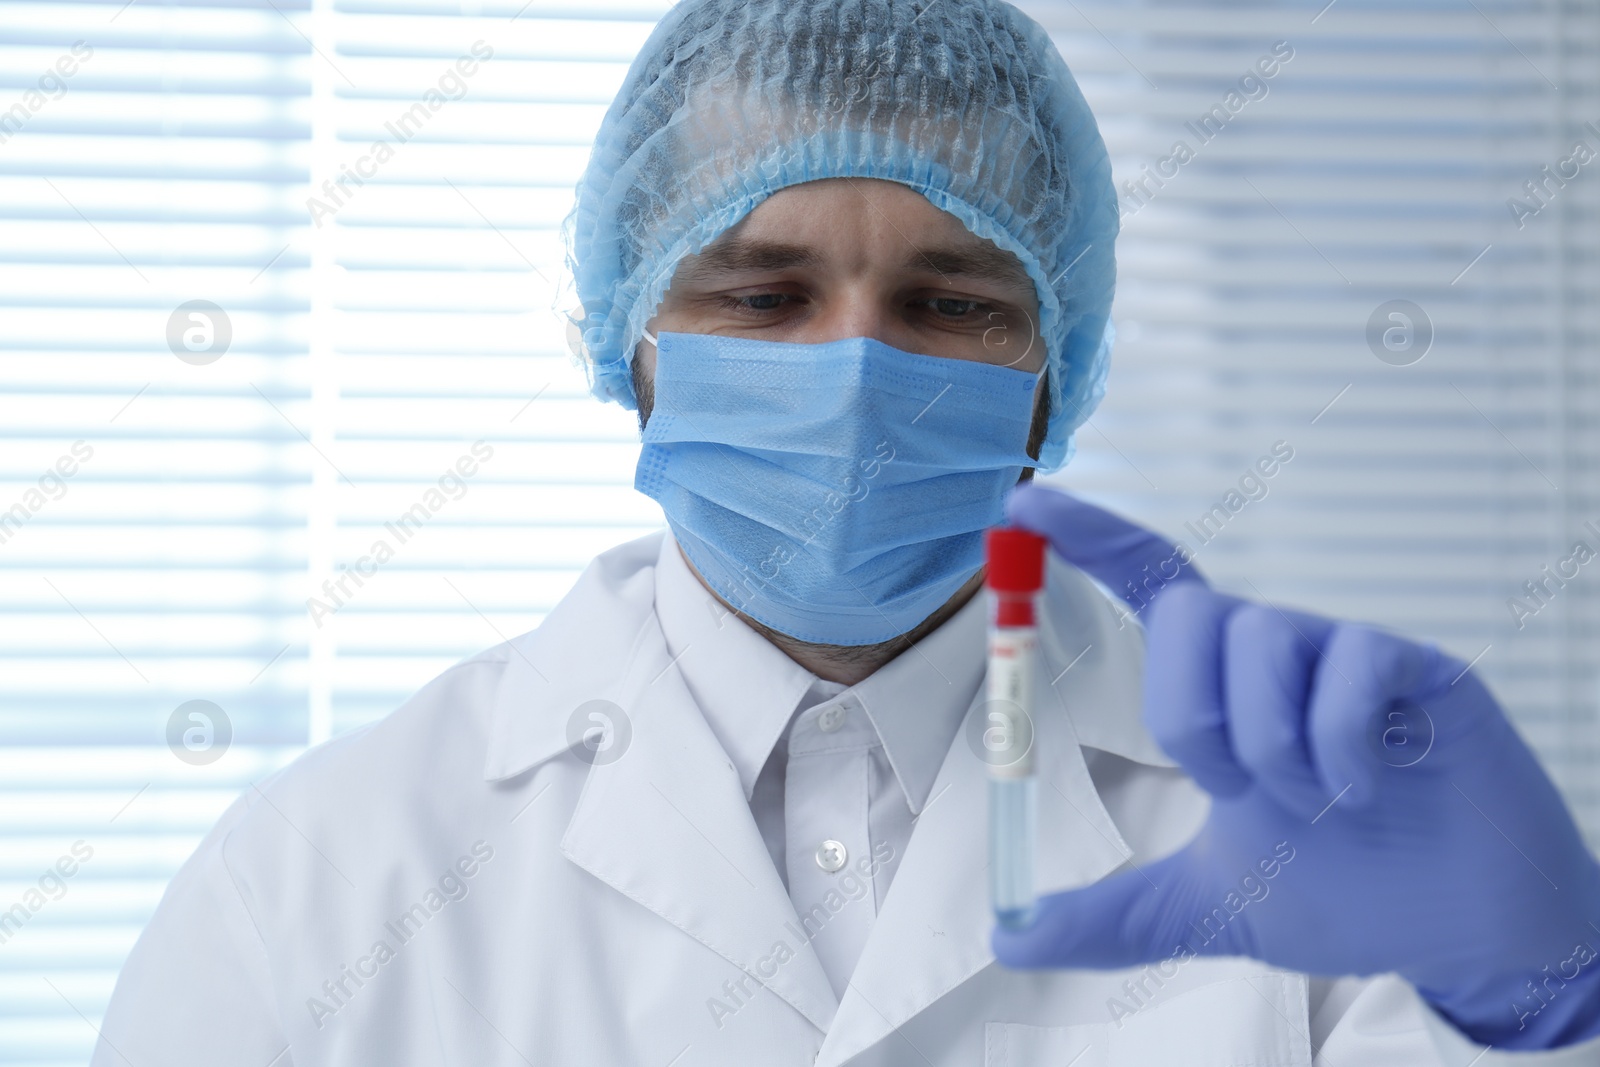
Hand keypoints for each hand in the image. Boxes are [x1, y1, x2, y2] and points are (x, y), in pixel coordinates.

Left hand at [992, 484, 1599, 1049]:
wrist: (1458, 934)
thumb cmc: (1343, 893)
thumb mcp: (1208, 905)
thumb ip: (1114, 914)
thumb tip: (1013, 941)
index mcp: (1224, 689)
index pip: (1151, 581)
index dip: (1091, 537)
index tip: (1025, 503)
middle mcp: (1280, 654)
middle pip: (1188, 609)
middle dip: (1187, 714)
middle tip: (1235, 790)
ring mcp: (1351, 655)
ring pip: (1261, 634)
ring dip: (1268, 743)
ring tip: (1314, 802)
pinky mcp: (1423, 670)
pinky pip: (1353, 662)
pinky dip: (1340, 745)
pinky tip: (1369, 790)